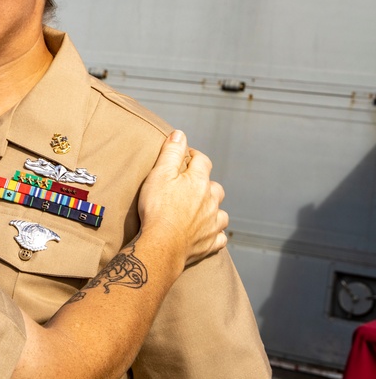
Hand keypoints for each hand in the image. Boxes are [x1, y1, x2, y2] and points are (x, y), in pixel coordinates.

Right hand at [137, 130, 227, 267]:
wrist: (161, 244)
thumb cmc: (157, 208)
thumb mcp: (159, 174)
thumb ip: (171, 153)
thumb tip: (180, 134)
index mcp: (198, 182)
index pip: (202, 161)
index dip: (193, 156)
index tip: (184, 157)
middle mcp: (211, 201)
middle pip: (215, 187)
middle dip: (205, 184)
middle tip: (189, 186)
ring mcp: (212, 223)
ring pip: (220, 212)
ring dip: (213, 209)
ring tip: (200, 209)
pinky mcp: (210, 243)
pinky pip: (219, 237)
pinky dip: (215, 233)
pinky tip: (207, 232)